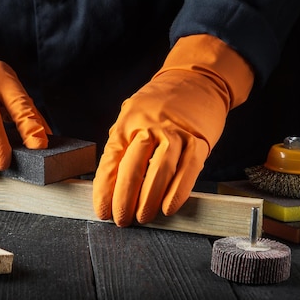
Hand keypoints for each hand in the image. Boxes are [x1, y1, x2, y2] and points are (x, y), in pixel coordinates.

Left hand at [92, 34, 253, 226]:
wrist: (196, 80)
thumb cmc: (160, 103)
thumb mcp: (132, 116)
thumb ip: (122, 144)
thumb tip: (110, 183)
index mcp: (127, 123)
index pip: (111, 162)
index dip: (104, 191)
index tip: (102, 211)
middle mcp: (148, 127)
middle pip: (132, 169)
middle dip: (124, 200)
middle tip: (121, 220)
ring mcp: (174, 133)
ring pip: (159, 172)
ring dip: (149, 201)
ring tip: (142, 217)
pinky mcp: (197, 140)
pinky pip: (187, 171)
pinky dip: (177, 193)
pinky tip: (168, 208)